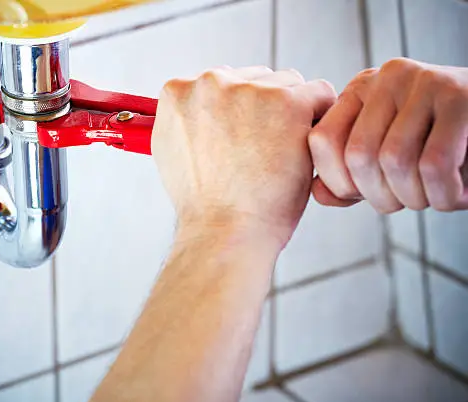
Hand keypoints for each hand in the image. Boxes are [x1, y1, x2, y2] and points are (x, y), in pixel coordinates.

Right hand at [151, 66, 336, 248]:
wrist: (224, 231)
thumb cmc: (204, 204)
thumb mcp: (173, 153)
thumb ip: (186, 120)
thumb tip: (200, 110)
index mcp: (178, 91)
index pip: (222, 82)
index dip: (238, 112)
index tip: (243, 138)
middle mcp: (210, 82)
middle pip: (254, 79)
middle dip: (264, 109)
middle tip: (264, 150)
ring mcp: (249, 90)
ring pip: (287, 84)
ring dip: (291, 112)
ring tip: (281, 154)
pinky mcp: (287, 102)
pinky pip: (319, 94)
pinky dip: (320, 118)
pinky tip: (305, 147)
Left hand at [309, 58, 467, 212]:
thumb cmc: (440, 147)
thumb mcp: (386, 159)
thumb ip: (349, 177)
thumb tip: (318, 194)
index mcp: (360, 90)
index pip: (322, 140)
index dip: (338, 181)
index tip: (364, 195)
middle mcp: (386, 78)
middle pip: (358, 155)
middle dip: (380, 196)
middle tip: (406, 202)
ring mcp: (424, 81)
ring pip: (395, 160)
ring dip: (414, 198)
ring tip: (433, 197)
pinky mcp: (461, 96)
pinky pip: (434, 164)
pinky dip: (443, 195)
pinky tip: (457, 195)